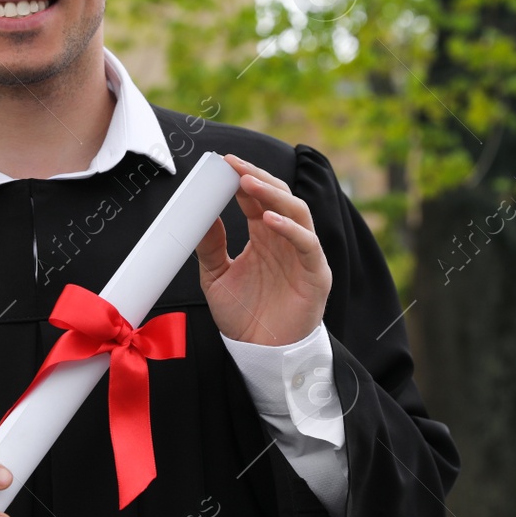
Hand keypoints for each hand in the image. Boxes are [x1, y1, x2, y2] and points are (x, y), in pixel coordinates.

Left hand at [194, 153, 331, 345]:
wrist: (260, 353)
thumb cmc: (243, 316)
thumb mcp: (215, 276)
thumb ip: (210, 246)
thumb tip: (199, 213)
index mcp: (264, 236)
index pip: (257, 198)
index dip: (243, 178)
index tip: (223, 163)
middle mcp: (285, 239)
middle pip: (279, 196)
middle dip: (257, 177)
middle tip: (234, 165)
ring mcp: (303, 254)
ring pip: (297, 211)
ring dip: (273, 194)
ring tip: (249, 183)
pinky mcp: (316, 273)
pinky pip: (308, 243)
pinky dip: (291, 229)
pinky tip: (269, 219)